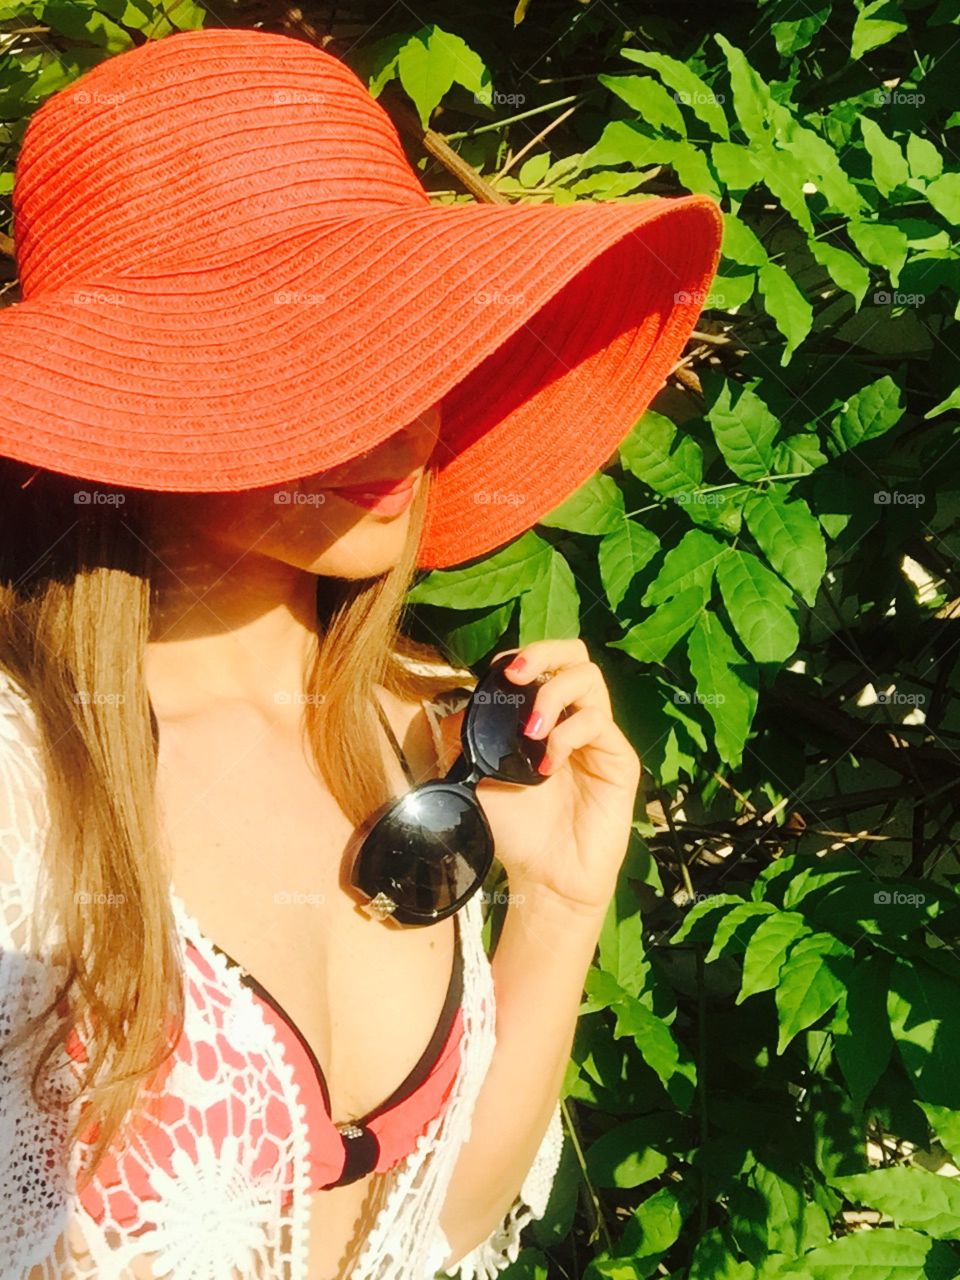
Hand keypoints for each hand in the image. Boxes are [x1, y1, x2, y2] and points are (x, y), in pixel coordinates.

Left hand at [472, 638, 641, 917]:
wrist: (544, 876)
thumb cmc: (517, 829)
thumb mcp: (477, 778)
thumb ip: (464, 739)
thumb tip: (455, 705)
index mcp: (546, 715)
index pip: (544, 662)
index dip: (523, 656)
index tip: (497, 672)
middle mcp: (574, 718)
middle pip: (575, 655)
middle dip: (544, 652)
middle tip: (517, 674)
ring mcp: (599, 737)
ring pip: (590, 679)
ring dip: (554, 694)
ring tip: (532, 731)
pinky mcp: (619, 759)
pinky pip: (599, 723)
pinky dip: (569, 734)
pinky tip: (548, 764)